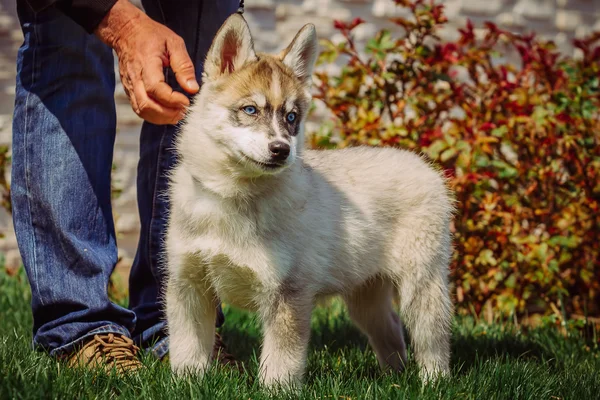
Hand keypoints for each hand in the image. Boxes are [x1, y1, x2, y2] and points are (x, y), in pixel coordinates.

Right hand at [95, 0, 198, 124]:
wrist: (126, 32)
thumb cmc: (151, 35)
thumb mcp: (174, 43)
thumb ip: (184, 66)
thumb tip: (193, 88)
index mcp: (146, 63)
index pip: (155, 89)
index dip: (172, 100)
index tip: (186, 101)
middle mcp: (135, 77)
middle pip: (146, 105)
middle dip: (167, 114)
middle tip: (183, 110)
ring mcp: (130, 86)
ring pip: (142, 111)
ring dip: (161, 118)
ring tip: (178, 113)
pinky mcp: (130, 91)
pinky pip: (140, 109)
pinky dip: (154, 116)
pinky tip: (168, 112)